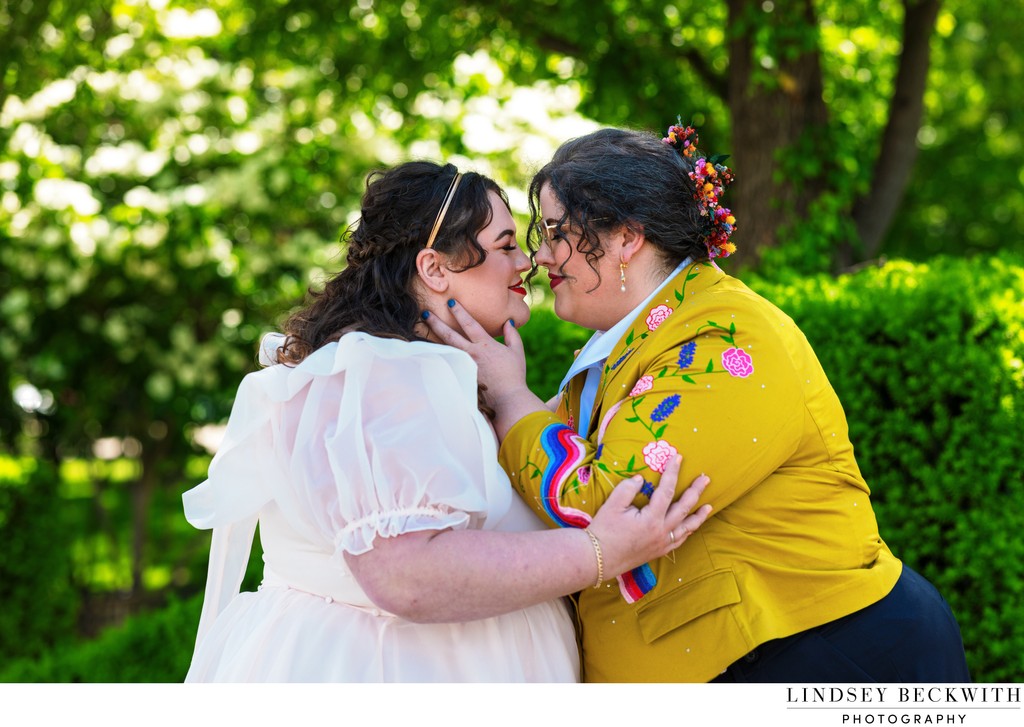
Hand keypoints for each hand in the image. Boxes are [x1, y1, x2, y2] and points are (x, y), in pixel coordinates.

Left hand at [423, 299, 530, 408]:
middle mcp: (471, 353)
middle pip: (449, 334)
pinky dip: (437, 357)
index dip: (459, 311)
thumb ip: (512, 335)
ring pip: (445, 349)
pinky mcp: (461, 377)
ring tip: (422, 330)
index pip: (469, 323)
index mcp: (485, 345)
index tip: (450, 302)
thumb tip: (508, 322)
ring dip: (433, 338)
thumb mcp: (516, 351)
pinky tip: (428, 352)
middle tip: (425, 313)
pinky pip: (447, 364)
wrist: (507, 398)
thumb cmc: (514, 375)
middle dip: (436, 322)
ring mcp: (464, 366)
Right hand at [587, 455, 711, 578]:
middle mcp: (662, 531)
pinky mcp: (659, 551)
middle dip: (695, 491)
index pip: (667, 490)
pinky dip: (688, 532)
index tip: (678, 457)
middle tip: (705, 479)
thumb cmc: (604, 530)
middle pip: (684, 508)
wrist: (599, 558)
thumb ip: (628, 488)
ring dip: (698, 516)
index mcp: (651, 518)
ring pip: (686, 527)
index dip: (673, 472)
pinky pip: (679, 540)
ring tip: (709, 506)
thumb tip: (640, 479)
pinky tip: (691, 526)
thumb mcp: (612, 505)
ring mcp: (662, 543)